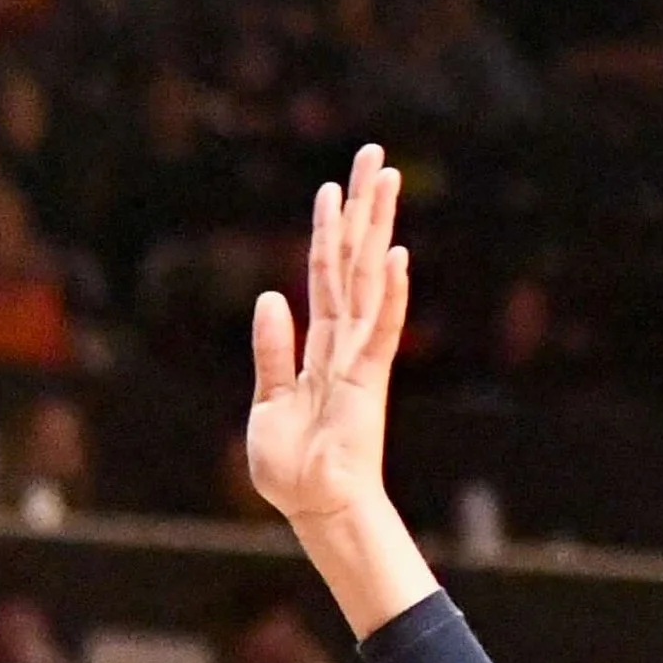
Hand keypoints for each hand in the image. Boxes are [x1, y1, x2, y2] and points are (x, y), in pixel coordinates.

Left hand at [246, 144, 408, 533]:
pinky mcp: (368, 381)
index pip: (326, 275)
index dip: (328, 230)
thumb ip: (272, 351)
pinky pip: (380, 330)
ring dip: (376, 228)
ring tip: (385, 180)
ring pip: (367, 279)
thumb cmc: (293, 466)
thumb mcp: (267, 402)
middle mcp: (346, 343)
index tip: (333, 186)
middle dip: (363, 208)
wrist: (314, 508)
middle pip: (354, 261)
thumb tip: (272, 297)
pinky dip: (388, 294)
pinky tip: (395, 255)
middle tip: (374, 155)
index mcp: (320, 348)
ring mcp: (360, 358)